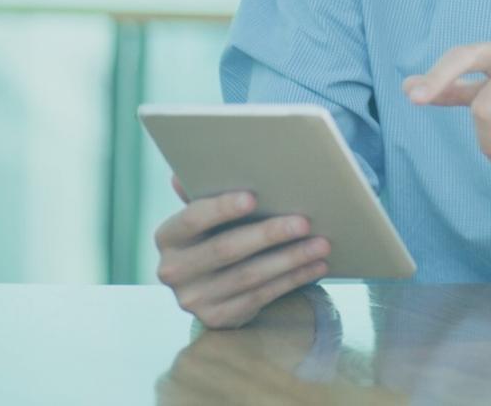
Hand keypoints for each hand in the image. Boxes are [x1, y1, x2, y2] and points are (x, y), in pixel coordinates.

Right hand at [153, 174, 331, 329]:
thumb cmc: (217, 234)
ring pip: (250, 275)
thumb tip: (186, 172)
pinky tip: (317, 265)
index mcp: (168, 237)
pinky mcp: (217, 319)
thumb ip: (206, 192)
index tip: (254, 196)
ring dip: (290, 258)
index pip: (193, 219)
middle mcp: (173, 271)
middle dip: (269, 234)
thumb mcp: (209, 216)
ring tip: (322, 243)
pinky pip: (261, 297)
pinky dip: (293, 279)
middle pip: (226, 249)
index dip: (222, 208)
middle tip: (305, 221)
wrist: (213, 289)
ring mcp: (193, 299)